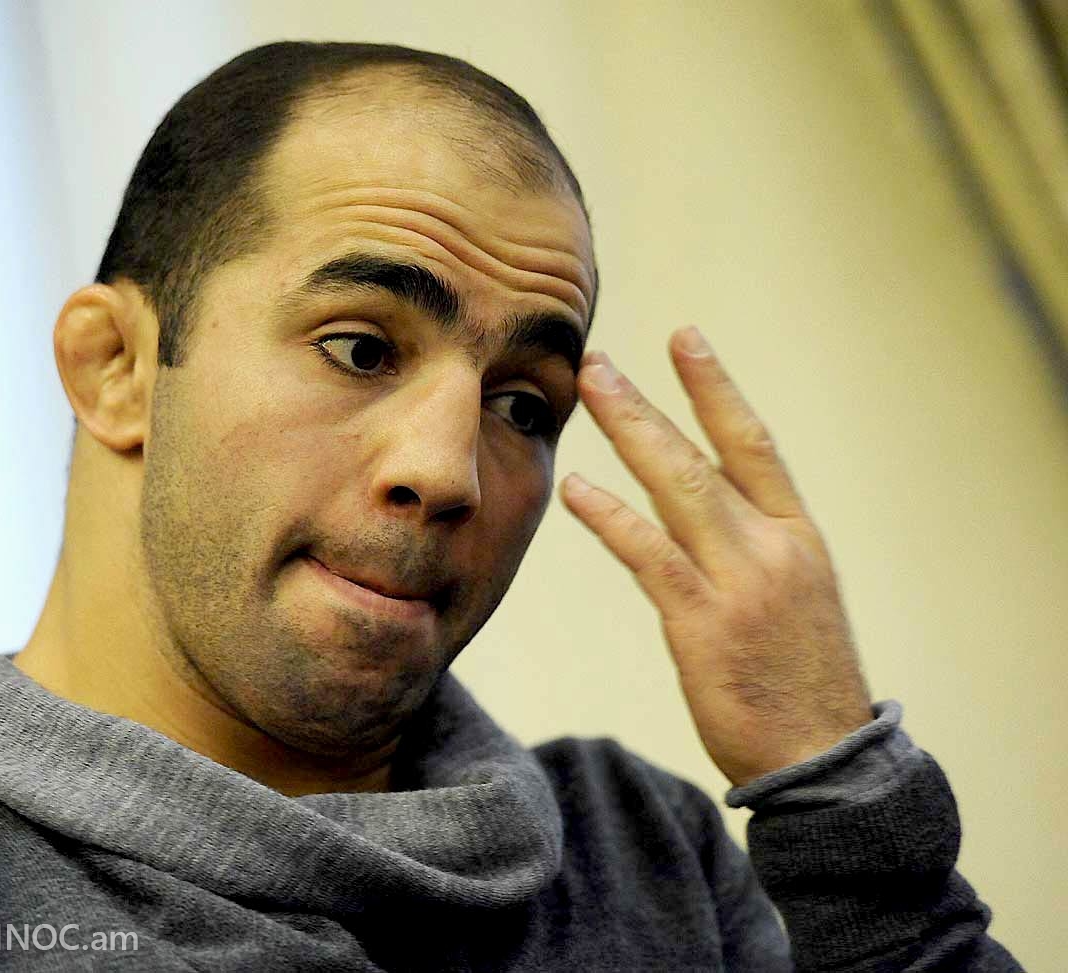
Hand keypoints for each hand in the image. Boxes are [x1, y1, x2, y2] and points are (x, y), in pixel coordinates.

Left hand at [559, 327, 872, 787]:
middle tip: (601, 359)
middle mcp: (772, 546)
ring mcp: (740, 582)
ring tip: (589, 392)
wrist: (825, 760)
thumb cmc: (802, 680)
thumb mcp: (796, 597)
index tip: (685, 339)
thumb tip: (704, 511)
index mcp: (797, 535)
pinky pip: (650, 555)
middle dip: (648, 401)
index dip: (716, 388)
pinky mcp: (704, 623)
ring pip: (676, 488)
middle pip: (703, 453)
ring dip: (629, 433)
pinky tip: (576, 488)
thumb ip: (752, 547)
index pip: (752, 443)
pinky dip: (610, 516)